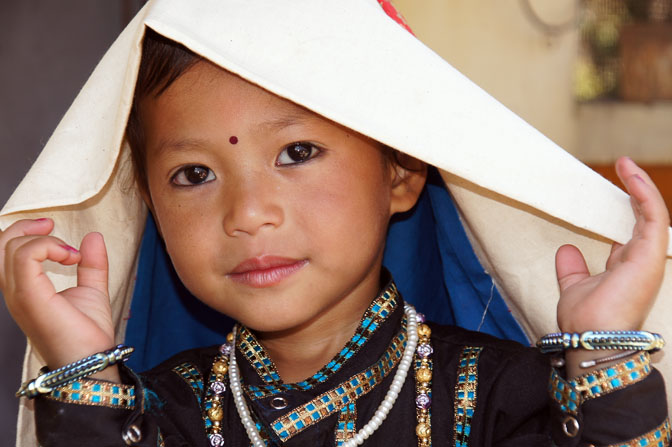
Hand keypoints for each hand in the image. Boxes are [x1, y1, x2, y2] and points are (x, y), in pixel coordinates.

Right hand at [0, 218, 119, 381]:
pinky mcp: (29, 297)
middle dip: (26, 227)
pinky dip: (48, 246)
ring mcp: (19, 295)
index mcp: (24, 289)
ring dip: (42, 239)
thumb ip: (91, 263)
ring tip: (69, 252)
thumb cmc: (88, 333)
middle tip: (53, 224)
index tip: (59, 233)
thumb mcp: (92, 288)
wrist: (91, 360)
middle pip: (1, 244)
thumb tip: (93, 236)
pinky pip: (25, 257)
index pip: (5, 251)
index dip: (26, 232)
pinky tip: (71, 258)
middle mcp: (15, 291)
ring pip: (10, 247)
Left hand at [554, 158, 668, 375]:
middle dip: (635, 191)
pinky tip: (630, 173)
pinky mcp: (650, 254)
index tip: (613, 188)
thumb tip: (566, 249)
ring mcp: (648, 257)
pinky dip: (643, 192)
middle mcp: (641, 260)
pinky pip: (653, 215)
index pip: (631, 231)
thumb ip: (572, 269)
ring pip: (653, 213)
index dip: (625, 207)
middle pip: (644, 219)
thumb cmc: (585, 320)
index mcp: (626, 267)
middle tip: (623, 167)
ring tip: (626, 164)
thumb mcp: (574, 287)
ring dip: (640, 186)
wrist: (590, 338)